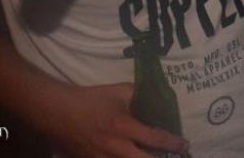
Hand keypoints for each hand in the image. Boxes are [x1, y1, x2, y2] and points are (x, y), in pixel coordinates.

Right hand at [39, 83, 188, 157]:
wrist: (58, 113)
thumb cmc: (90, 100)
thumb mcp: (118, 91)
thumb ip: (138, 95)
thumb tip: (154, 98)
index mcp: (124, 126)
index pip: (155, 138)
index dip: (173, 143)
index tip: (185, 144)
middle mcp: (116, 147)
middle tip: (177, 157)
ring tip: (154, 157)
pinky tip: (132, 157)